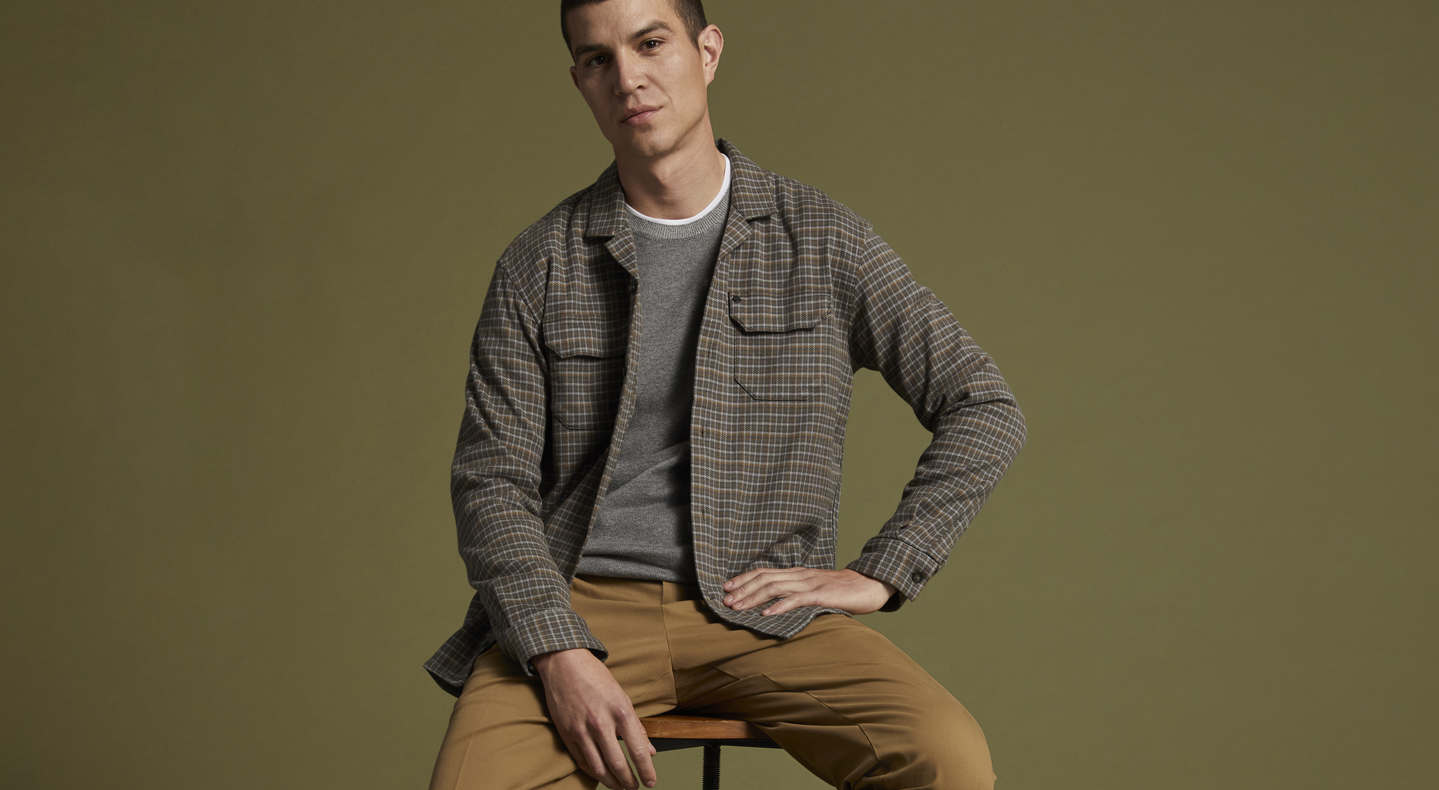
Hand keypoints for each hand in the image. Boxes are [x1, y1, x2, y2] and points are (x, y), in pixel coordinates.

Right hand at [531, 648, 657, 788]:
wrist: (564, 664)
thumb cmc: (596, 678)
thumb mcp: (623, 697)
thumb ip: (637, 727)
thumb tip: (650, 751)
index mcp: (621, 711)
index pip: (638, 751)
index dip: (647, 771)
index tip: (651, 781)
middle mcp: (601, 723)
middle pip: (618, 765)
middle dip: (629, 782)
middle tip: (635, 787)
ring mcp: (581, 730)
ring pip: (599, 768)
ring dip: (612, 783)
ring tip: (620, 786)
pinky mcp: (567, 734)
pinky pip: (582, 761)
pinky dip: (594, 773)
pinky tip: (601, 775)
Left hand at [721, 567, 898, 615]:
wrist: (869, 585)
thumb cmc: (841, 590)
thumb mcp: (815, 588)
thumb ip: (797, 591)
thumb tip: (775, 602)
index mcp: (797, 573)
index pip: (764, 572)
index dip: (744, 579)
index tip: (726, 587)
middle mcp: (800, 575)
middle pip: (764, 578)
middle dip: (743, 589)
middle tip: (725, 600)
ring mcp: (810, 584)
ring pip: (775, 588)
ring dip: (754, 598)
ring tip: (738, 607)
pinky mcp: (821, 595)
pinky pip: (796, 600)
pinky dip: (779, 607)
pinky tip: (766, 615)